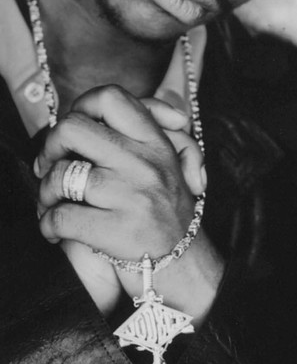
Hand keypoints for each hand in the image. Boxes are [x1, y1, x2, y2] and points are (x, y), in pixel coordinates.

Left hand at [35, 85, 222, 325]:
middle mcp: (145, 162)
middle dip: (50, 147)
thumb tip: (150, 110)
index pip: (110, 98)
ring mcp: (132, 195)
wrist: (186, 265)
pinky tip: (55, 230)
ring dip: (44, 192)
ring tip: (50, 201)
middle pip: (72, 129)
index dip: (81, 107)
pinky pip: (61, 216)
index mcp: (155, 141)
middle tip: (52, 164)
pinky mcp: (117, 230)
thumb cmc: (168, 211)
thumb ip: (161, 127)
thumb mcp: (172, 162)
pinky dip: (48, 225)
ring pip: (61, 175)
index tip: (75, 131)